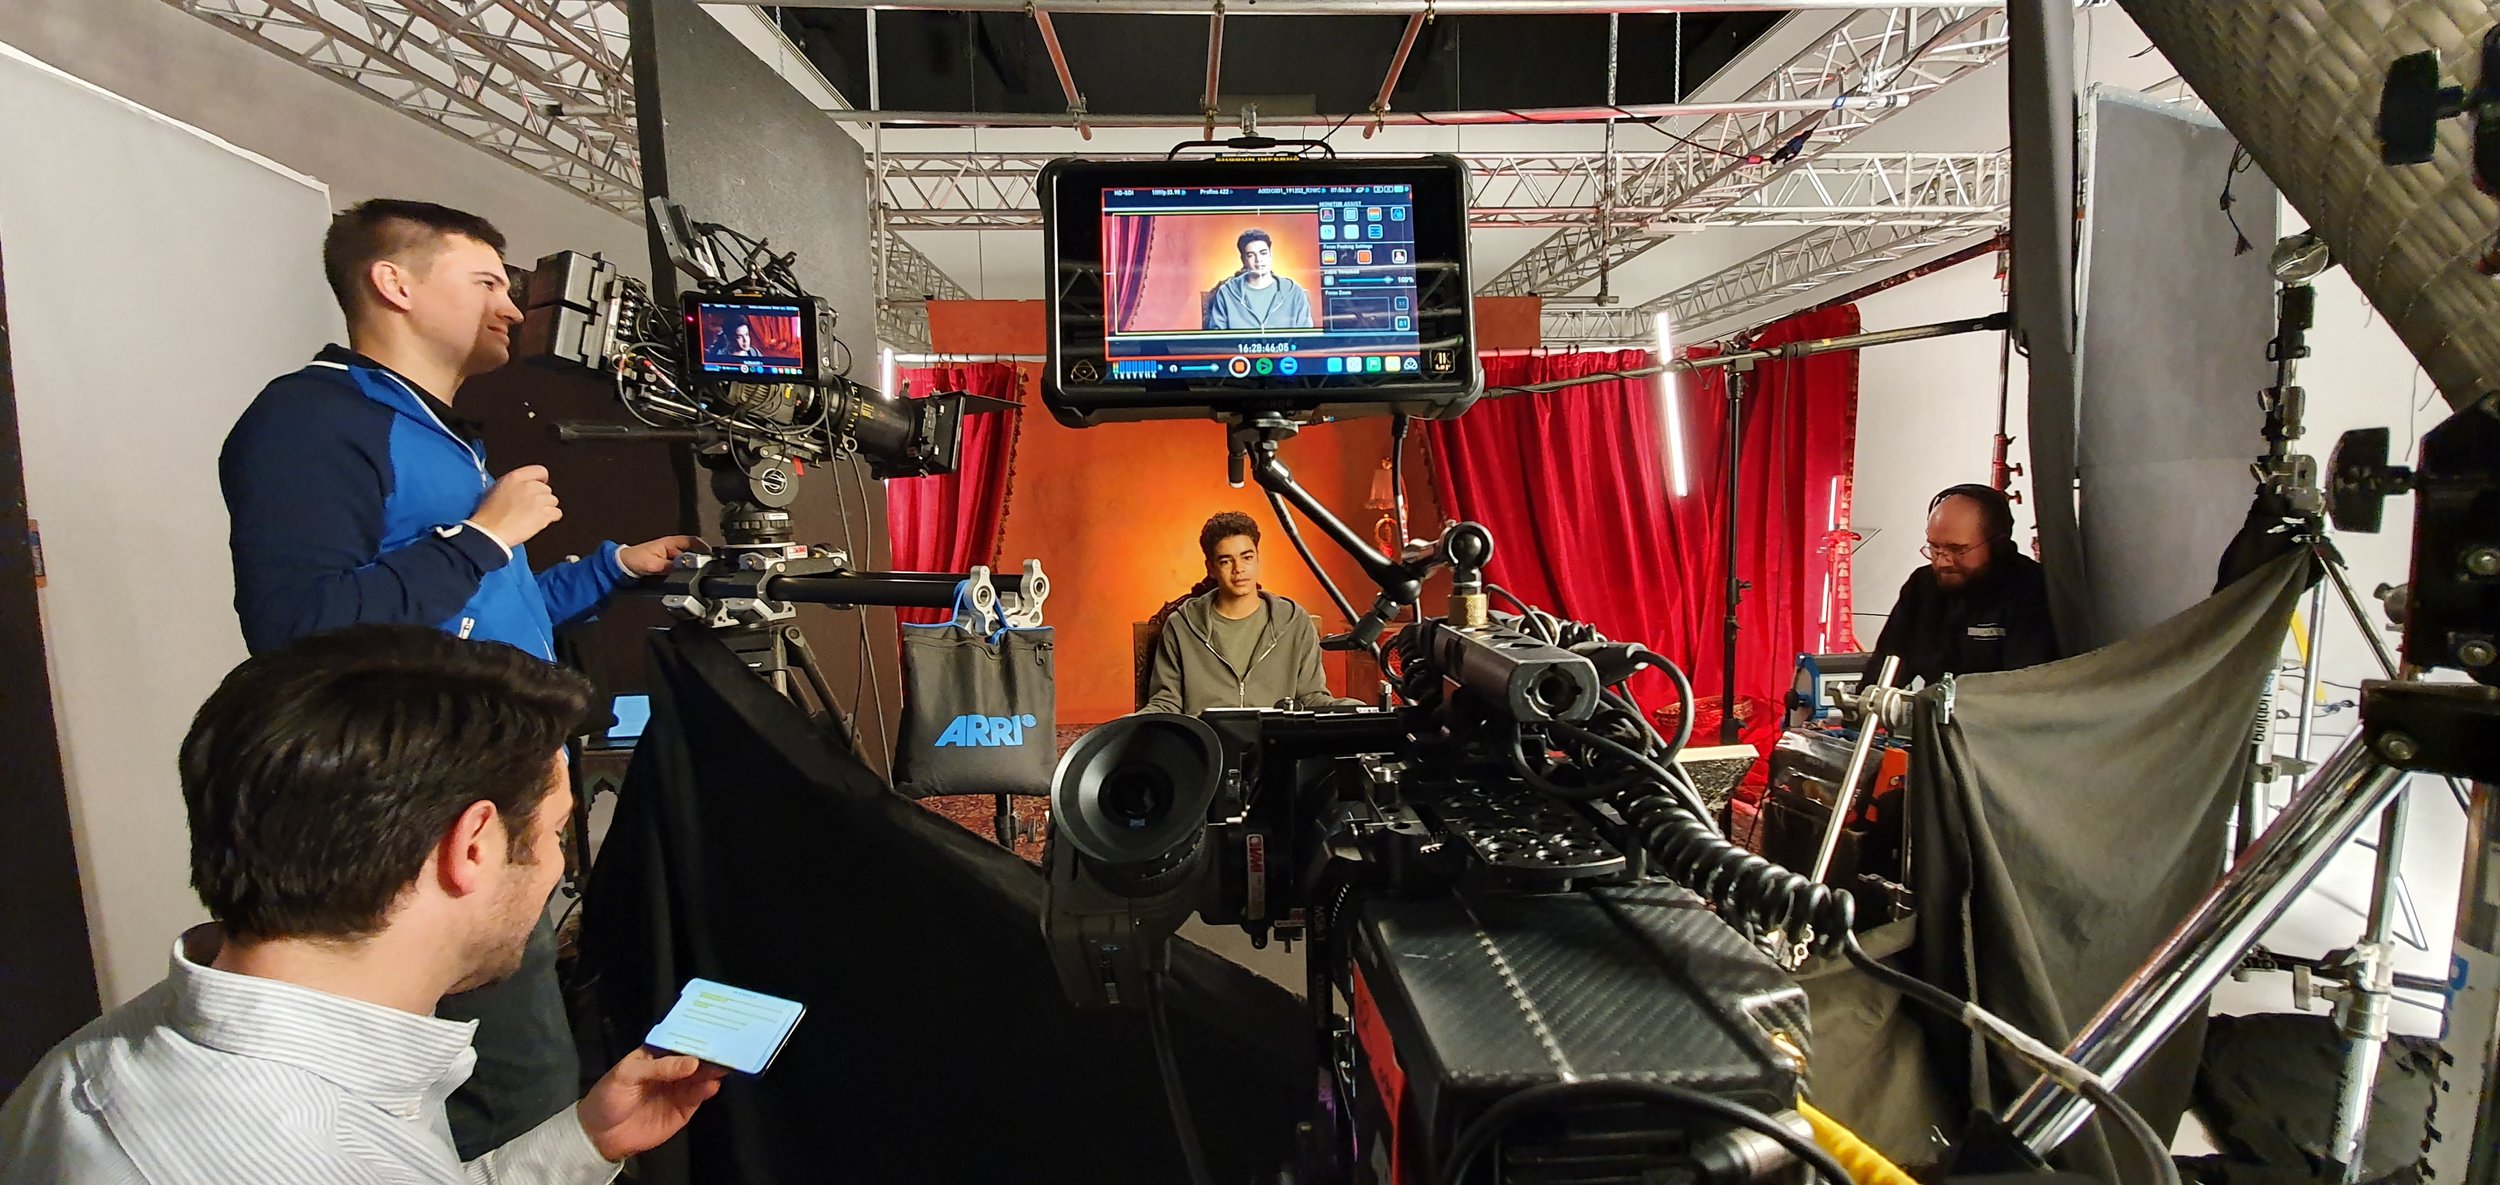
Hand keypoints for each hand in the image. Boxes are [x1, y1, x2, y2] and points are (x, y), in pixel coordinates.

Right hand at [470, 465, 561, 547]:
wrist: (490, 532)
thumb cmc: (488, 516)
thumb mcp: (495, 490)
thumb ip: (513, 485)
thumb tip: (521, 488)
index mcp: (515, 477)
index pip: (540, 471)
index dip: (541, 480)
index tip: (540, 485)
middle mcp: (529, 486)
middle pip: (547, 489)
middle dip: (541, 498)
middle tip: (531, 508)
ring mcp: (539, 500)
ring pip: (553, 501)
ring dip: (546, 508)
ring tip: (533, 516)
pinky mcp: (545, 514)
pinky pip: (557, 513)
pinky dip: (551, 518)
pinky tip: (540, 522)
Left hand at [578, 1049, 727, 1162]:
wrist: (600, 1136)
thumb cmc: (607, 1097)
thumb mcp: (627, 1074)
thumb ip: (660, 1067)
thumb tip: (691, 1062)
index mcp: (656, 1055)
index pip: (679, 1041)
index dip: (695, 1035)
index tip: (712, 1031)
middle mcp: (671, 1070)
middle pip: (695, 1058)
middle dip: (710, 1053)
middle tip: (726, 1049)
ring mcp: (678, 1089)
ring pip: (701, 1076)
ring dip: (713, 1070)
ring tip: (723, 1065)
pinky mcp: (682, 1110)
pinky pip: (698, 1097)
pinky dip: (707, 1090)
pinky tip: (712, 1084)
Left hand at [619, 535, 706, 576]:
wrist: (619, 568)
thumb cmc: (633, 559)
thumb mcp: (654, 564)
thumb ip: (670, 567)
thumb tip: (684, 569)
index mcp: (669, 543)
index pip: (692, 541)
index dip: (703, 547)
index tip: (711, 555)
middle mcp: (670, 550)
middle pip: (691, 555)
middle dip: (695, 563)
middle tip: (699, 571)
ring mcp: (668, 559)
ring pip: (683, 566)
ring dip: (685, 571)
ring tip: (686, 578)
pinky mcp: (664, 568)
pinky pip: (676, 572)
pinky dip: (678, 576)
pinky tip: (676, 581)